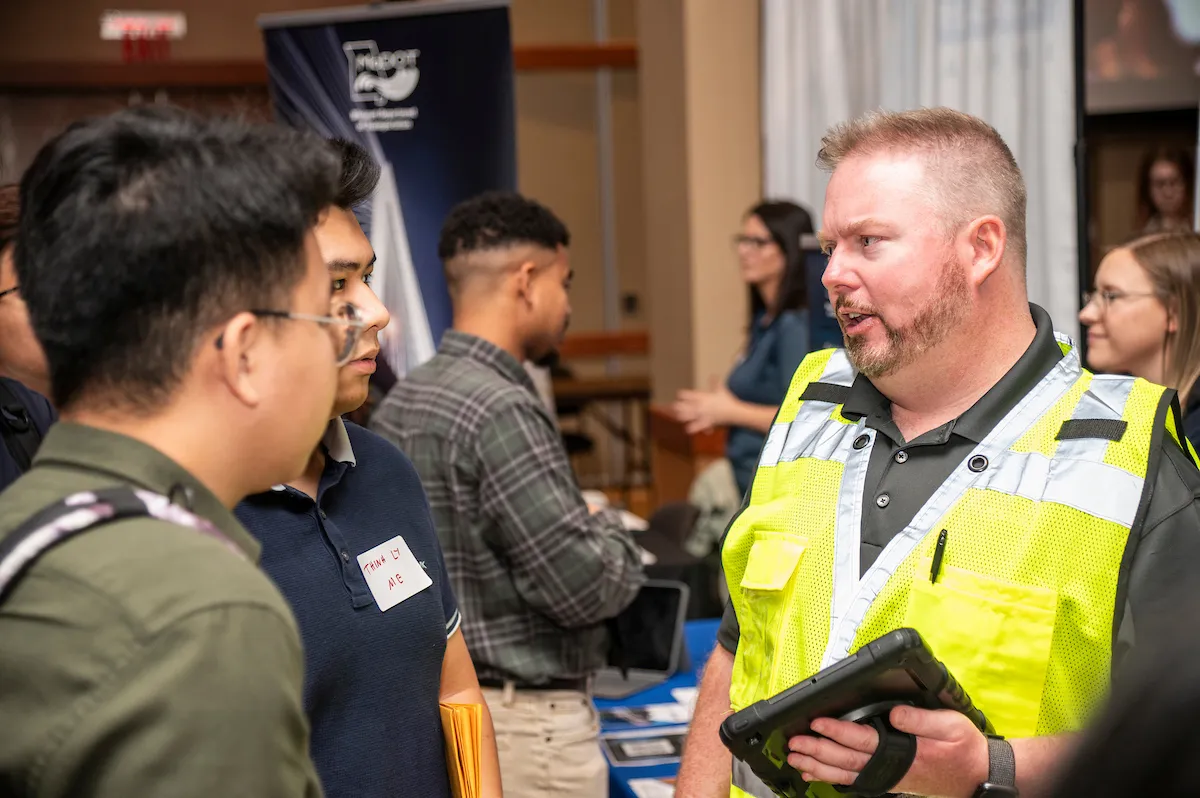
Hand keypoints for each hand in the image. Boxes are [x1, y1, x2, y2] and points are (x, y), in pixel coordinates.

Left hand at [673, 379, 736, 433]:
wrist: (734, 411)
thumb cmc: (727, 400)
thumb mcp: (721, 390)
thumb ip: (715, 383)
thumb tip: (713, 375)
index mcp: (702, 397)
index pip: (688, 395)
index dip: (682, 395)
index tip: (679, 395)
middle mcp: (701, 406)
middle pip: (685, 406)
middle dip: (679, 406)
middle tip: (674, 406)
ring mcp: (703, 414)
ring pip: (688, 416)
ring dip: (682, 416)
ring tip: (678, 416)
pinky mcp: (707, 422)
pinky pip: (697, 426)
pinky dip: (692, 428)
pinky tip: (687, 429)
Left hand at [787, 706, 988, 797]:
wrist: (978, 776)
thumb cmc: (964, 749)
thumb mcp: (949, 726)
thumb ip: (919, 719)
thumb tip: (892, 712)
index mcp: (904, 753)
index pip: (863, 740)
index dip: (837, 731)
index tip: (818, 723)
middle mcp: (891, 769)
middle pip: (846, 760)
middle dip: (817, 751)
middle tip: (794, 744)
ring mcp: (887, 778)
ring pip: (845, 774)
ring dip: (818, 766)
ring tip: (796, 760)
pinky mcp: (887, 781)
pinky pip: (852, 781)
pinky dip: (831, 776)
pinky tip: (815, 773)